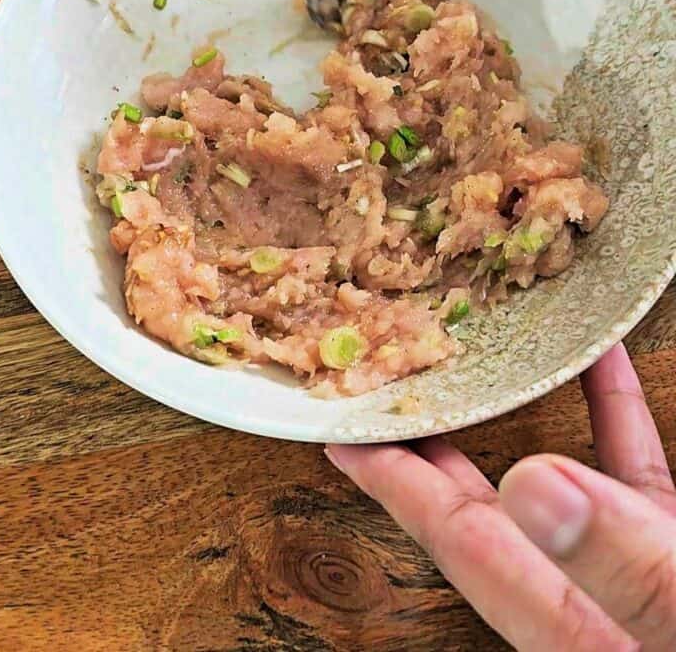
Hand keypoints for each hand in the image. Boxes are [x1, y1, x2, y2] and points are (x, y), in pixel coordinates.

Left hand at [326, 344, 675, 650]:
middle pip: (487, 511)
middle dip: (430, 448)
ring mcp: (631, 572)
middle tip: (383, 391)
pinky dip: (610, 410)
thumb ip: (619, 565)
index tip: (341, 435)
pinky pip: (631, 468)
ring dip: (517, 414)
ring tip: (478, 361)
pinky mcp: (672, 546)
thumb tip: (531, 483)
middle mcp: (591, 599)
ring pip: (556, 483)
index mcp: (576, 629)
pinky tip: (596, 358)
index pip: (460, 542)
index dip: (394, 482)